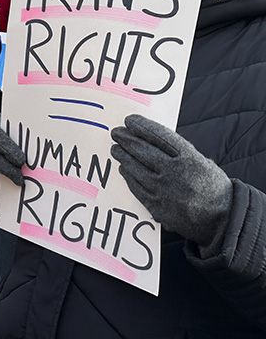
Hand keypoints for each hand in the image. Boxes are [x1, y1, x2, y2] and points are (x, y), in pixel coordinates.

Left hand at [111, 114, 231, 247]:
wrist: (222, 219)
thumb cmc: (210, 186)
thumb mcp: (201, 161)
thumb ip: (178, 151)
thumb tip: (149, 136)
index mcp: (190, 158)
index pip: (159, 136)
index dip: (142, 126)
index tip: (130, 120)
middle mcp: (176, 173)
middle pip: (143, 150)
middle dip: (126, 139)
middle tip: (116, 132)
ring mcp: (165, 191)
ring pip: (135, 168)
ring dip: (123, 156)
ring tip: (116, 148)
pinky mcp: (158, 207)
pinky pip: (136, 187)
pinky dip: (128, 176)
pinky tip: (124, 168)